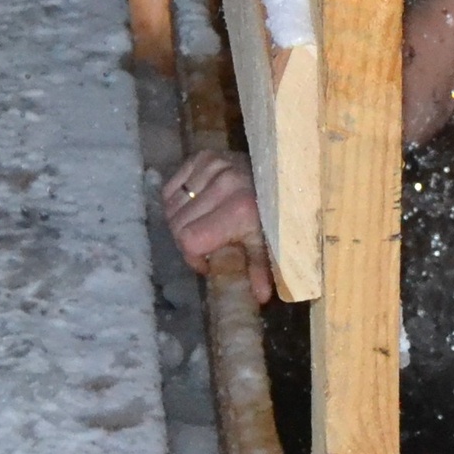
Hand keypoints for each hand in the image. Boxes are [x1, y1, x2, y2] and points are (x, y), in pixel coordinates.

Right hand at [161, 150, 273, 303]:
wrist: (282, 173)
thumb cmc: (271, 212)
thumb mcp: (268, 242)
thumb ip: (259, 269)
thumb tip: (258, 298)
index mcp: (241, 209)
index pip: (190, 239)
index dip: (194, 256)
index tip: (208, 261)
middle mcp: (225, 184)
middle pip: (178, 225)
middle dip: (189, 239)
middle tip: (207, 242)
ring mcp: (213, 166)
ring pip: (172, 207)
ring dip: (182, 220)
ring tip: (204, 223)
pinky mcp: (203, 156)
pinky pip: (171, 187)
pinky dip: (178, 200)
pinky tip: (198, 204)